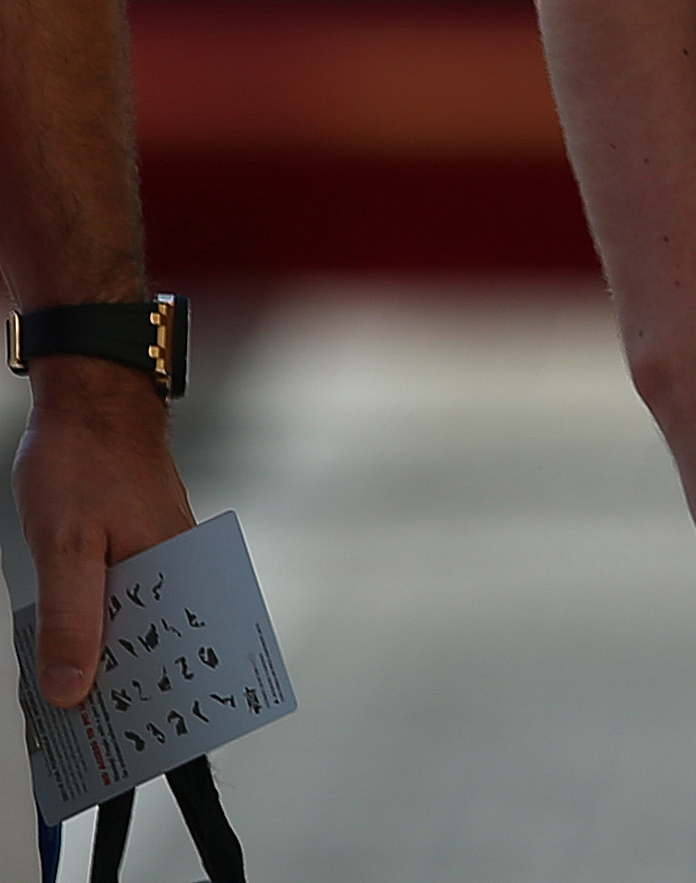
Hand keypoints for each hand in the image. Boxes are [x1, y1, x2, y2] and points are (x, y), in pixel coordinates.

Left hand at [15, 360, 196, 705]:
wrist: (90, 397)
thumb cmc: (84, 462)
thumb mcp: (65, 548)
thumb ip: (73, 621)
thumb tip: (73, 692)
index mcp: (179, 568)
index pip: (178, 651)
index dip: (158, 702)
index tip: (134, 747)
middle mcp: (181, 565)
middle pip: (158, 645)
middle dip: (128, 691)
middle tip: (92, 736)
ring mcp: (161, 555)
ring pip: (138, 626)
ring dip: (109, 662)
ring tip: (73, 702)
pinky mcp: (139, 547)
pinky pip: (125, 602)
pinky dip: (101, 630)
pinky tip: (70, 648)